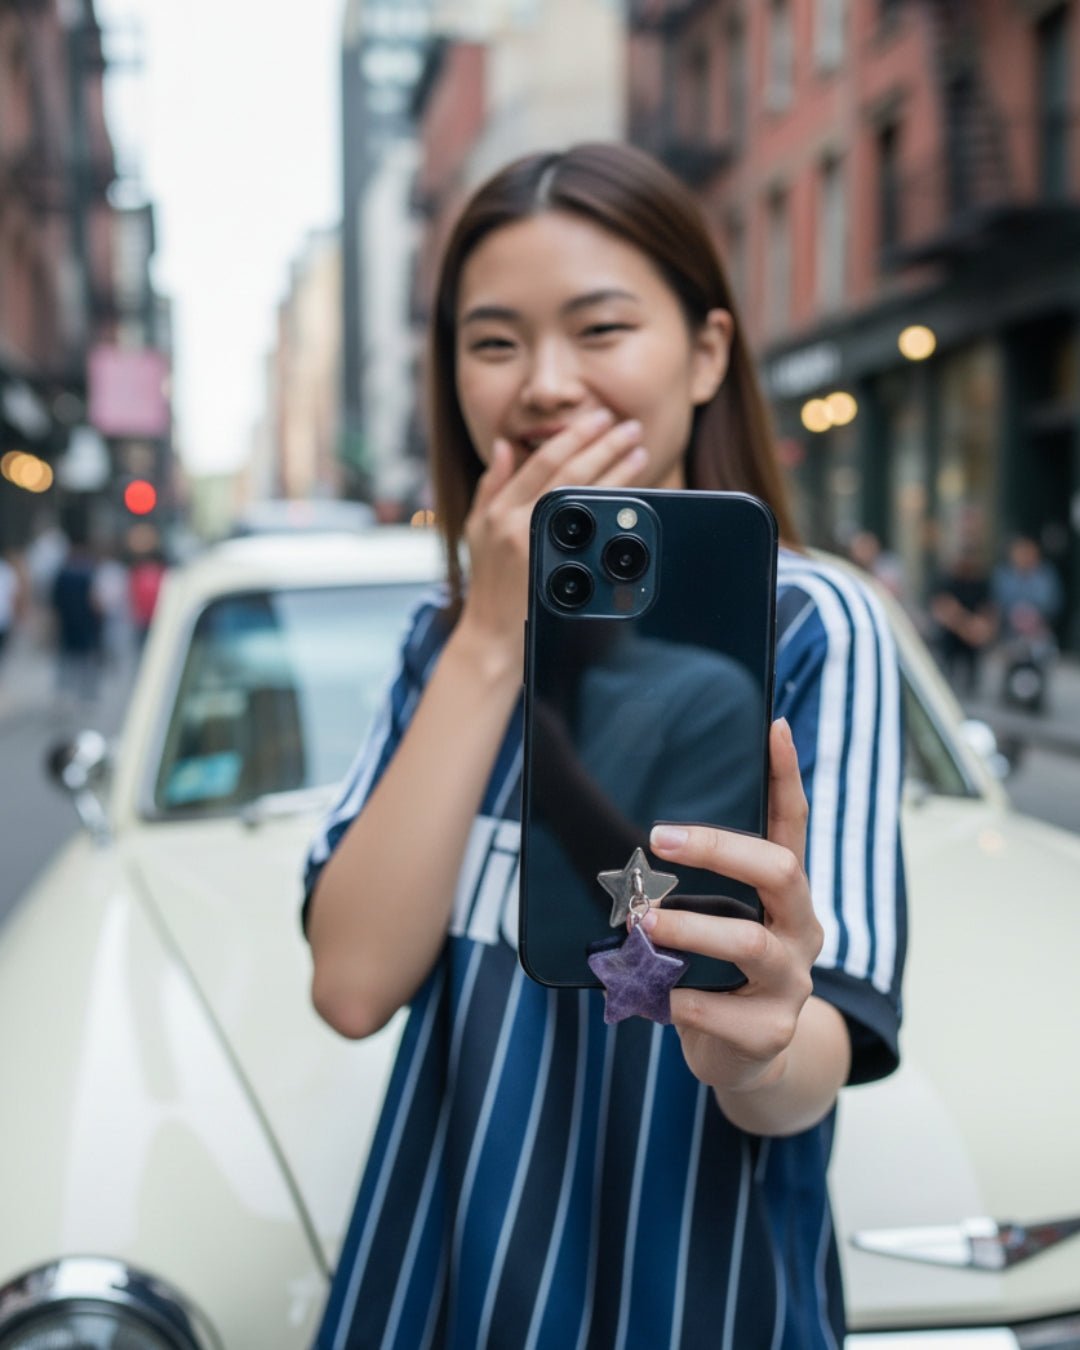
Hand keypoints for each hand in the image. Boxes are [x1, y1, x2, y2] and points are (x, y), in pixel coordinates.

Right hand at [458, 411, 647, 652]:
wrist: (491, 635)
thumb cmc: (487, 582)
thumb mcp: (477, 528)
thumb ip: (491, 485)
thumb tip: (504, 445)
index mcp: (500, 509)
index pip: (543, 460)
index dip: (574, 436)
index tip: (599, 418)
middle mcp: (517, 523)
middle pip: (569, 473)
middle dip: (604, 445)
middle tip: (631, 427)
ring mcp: (540, 547)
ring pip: (585, 498)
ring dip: (617, 472)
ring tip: (640, 454)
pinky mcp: (558, 571)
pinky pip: (592, 533)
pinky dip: (613, 511)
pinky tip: (632, 498)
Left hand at [642, 719, 847, 1131]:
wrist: (743, 1056)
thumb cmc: (715, 970)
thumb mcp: (715, 918)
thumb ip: (691, 885)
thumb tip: (631, 837)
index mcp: (785, 892)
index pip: (793, 822)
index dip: (786, 774)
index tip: (772, 725)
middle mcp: (799, 927)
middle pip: (781, 871)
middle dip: (719, 849)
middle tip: (659, 837)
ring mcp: (790, 980)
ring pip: (750, 942)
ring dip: (690, 929)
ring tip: (642, 923)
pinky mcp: (769, 1030)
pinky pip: (722, 1012)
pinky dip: (679, 1001)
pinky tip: (652, 994)